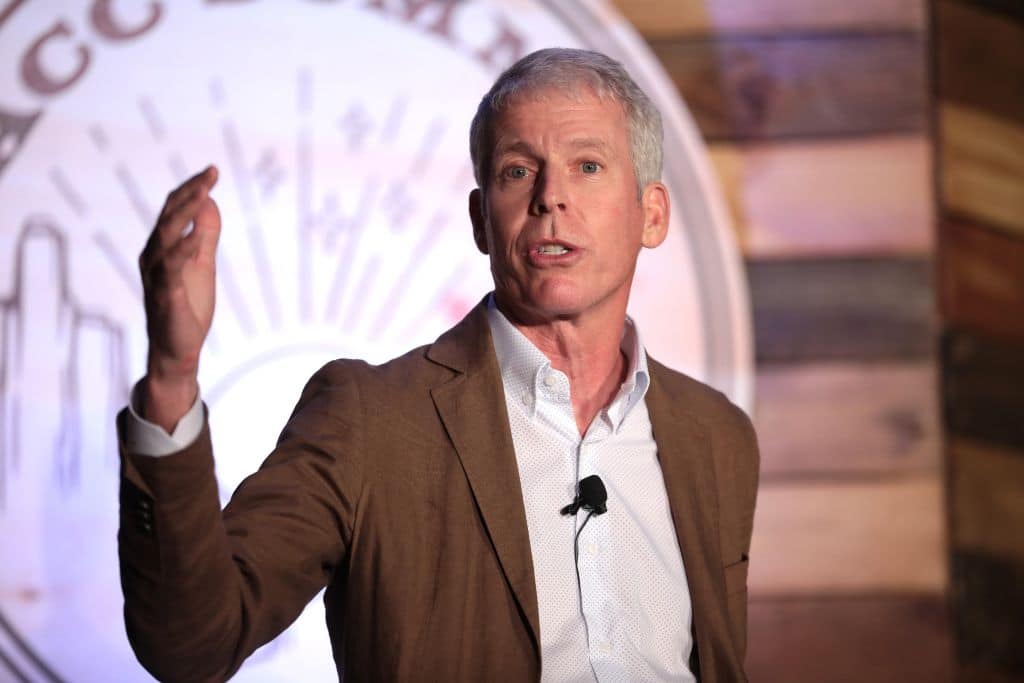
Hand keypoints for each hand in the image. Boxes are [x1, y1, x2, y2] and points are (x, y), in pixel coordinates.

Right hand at [138, 166, 220, 431]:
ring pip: (166, 237)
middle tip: (211, 174)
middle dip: (190, 192)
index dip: (192, 188)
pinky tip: (197, 238)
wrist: (179, 350)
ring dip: (185, 214)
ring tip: (204, 193)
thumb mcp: (203, 263)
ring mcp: (157, 276)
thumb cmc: (188, 306)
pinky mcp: (165, 297)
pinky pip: (171, 270)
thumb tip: (210, 201)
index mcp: (161, 247)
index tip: (212, 170)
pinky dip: (183, 251)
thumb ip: (206, 234)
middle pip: (169, 216)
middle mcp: (153, 257)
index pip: (174, 210)